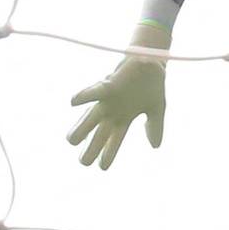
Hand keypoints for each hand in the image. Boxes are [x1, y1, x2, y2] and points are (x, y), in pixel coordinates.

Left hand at [69, 22, 169, 168]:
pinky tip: (73, 102)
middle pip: (99, 133)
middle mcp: (112, 111)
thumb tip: (155, 147)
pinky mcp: (109, 85)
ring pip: (91, 117)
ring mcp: (108, 100)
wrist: (152, 61)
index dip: (109, 153)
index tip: (102, 168)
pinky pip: (94, 91)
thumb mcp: (157, 110)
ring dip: (81, 128)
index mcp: (123, 118)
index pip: (114, 140)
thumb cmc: (151, 85)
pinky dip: (84, 96)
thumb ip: (155, 127)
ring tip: (71, 141)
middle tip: (83, 163)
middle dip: (92, 148)